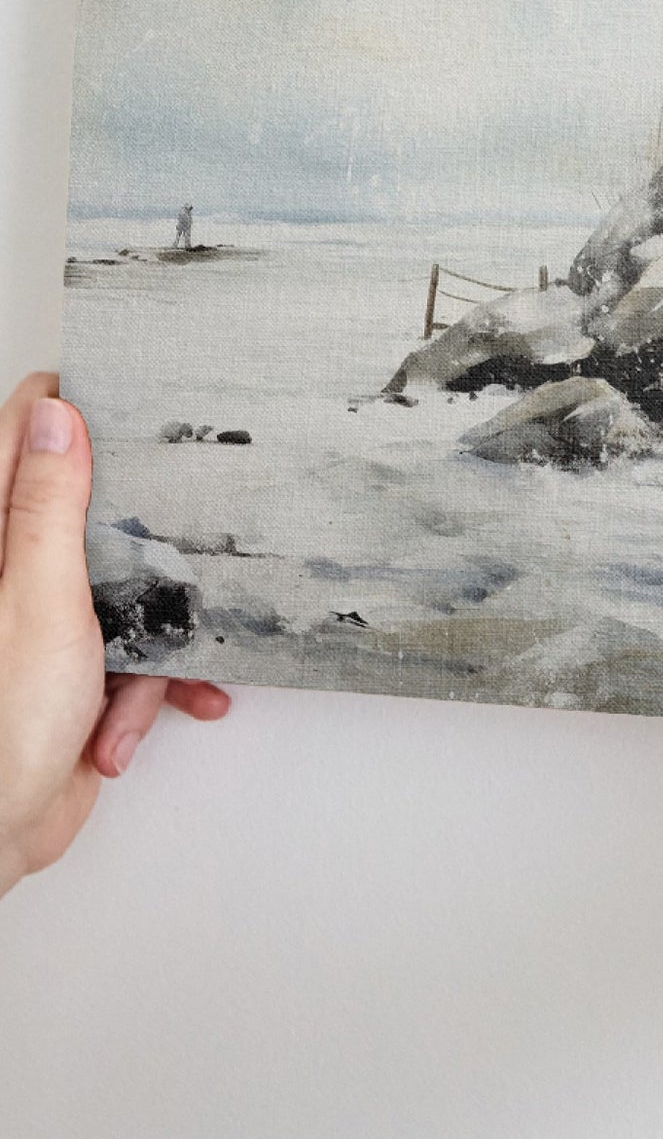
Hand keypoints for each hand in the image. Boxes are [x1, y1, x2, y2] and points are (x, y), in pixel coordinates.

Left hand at [0, 373, 228, 896]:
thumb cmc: (0, 730)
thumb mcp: (39, 600)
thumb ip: (48, 507)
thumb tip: (56, 417)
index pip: (22, 435)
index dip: (73, 414)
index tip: (127, 408)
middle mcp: (14, 573)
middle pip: (91, 511)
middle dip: (144, 543)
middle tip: (170, 545)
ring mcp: (44, 621)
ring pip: (128, 587)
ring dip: (152, 638)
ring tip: (140, 680)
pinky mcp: (74, 668)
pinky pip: (135, 652)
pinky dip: (147, 687)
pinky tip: (129, 724)